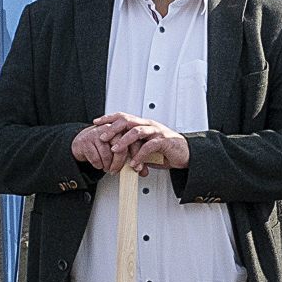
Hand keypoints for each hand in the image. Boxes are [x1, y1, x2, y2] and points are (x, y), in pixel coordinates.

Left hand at [73, 112, 189, 174]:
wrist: (185, 154)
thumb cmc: (164, 150)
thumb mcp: (143, 148)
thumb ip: (131, 147)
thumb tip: (115, 153)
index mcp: (142, 125)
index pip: (123, 117)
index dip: (109, 118)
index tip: (96, 122)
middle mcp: (149, 125)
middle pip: (128, 121)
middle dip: (113, 128)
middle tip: (102, 136)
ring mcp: (156, 132)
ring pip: (137, 131)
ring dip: (124, 141)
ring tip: (115, 149)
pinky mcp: (164, 141)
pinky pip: (149, 146)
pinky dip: (140, 156)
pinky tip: (133, 163)